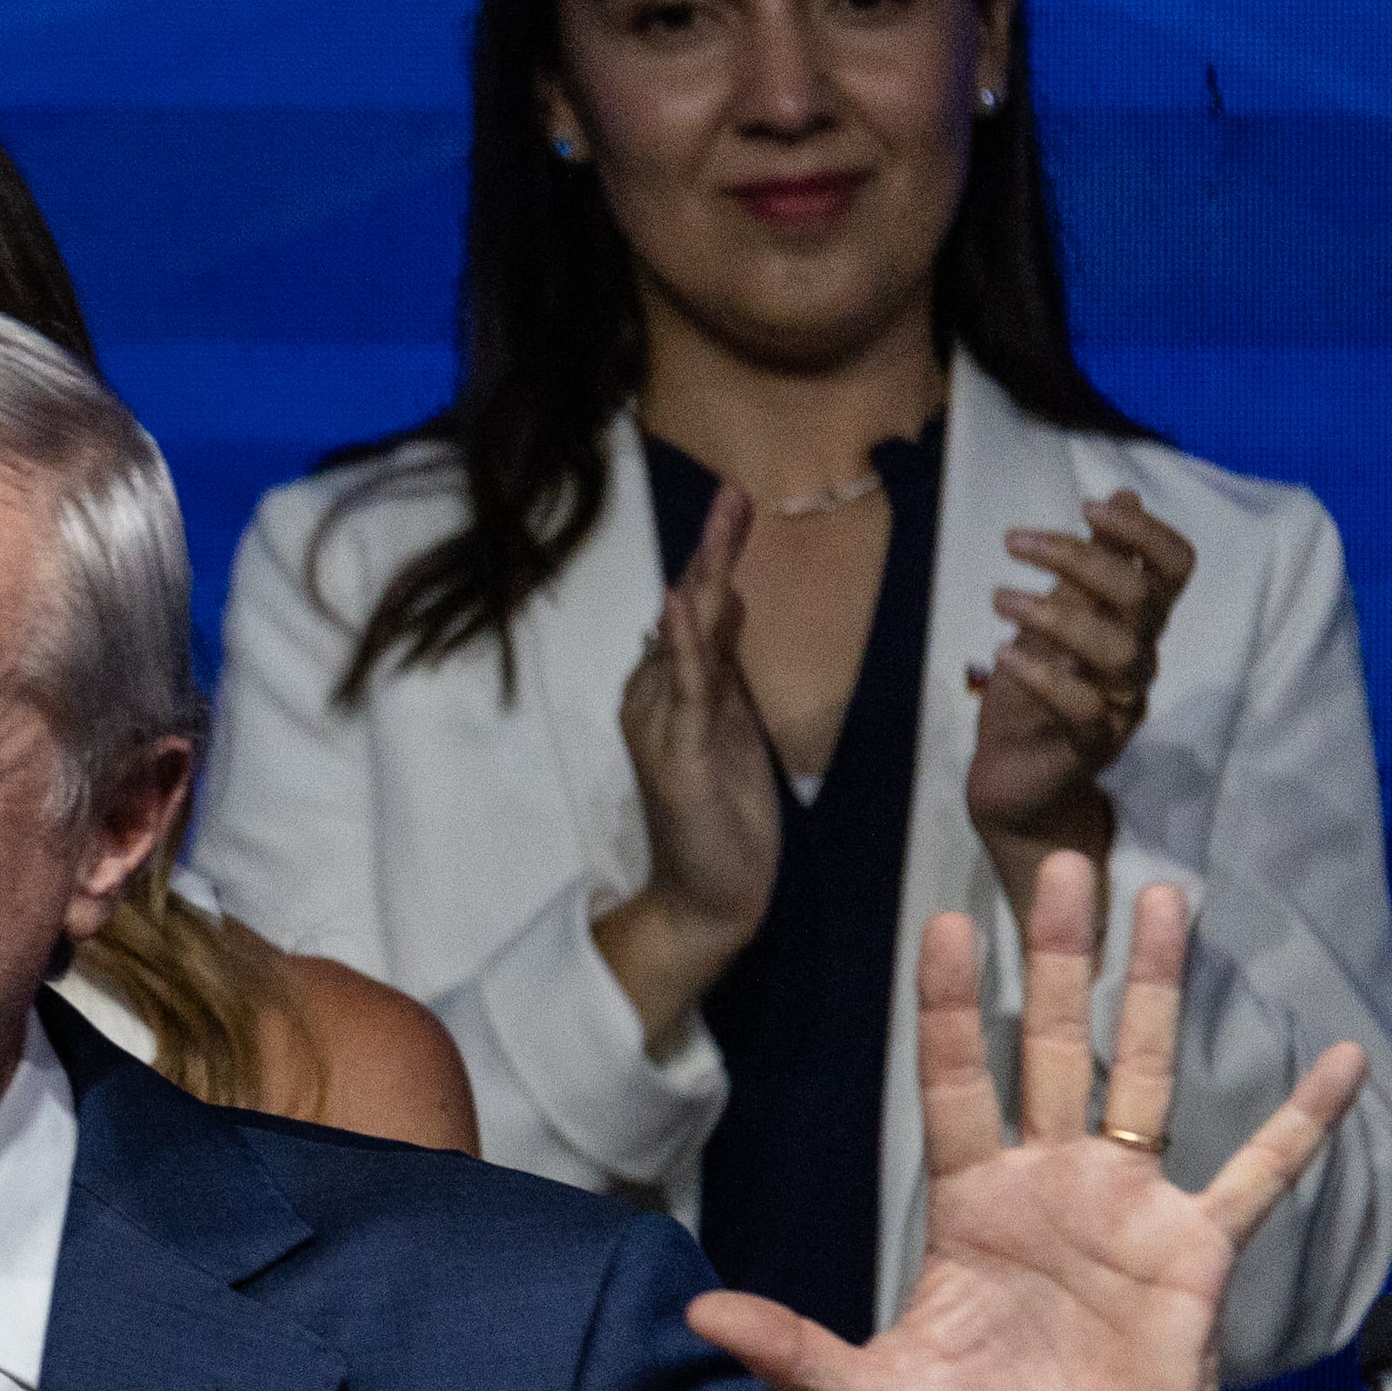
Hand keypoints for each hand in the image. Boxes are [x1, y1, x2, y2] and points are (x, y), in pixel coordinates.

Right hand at [590, 487, 780, 1047]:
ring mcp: (661, 726)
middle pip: (686, 613)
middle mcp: (654, 700)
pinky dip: (684, 645)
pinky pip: (684, 690)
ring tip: (722, 524)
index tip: (737, 506)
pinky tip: (687, 604)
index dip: (715, 559)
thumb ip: (721, 671)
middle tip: (733, 493)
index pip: (694, 615)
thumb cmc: (725, 820)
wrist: (710, 897)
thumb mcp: (733, 729)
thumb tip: (723, 604)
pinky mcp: (677, 756)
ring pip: (686, 640)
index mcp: (669, 693)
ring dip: (704, 579)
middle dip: (711, 552)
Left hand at [684, 853, 1367, 1390]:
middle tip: (1062, 861)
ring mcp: (1127, 1210)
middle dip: (1054, 959)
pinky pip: (1258, 1174)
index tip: (945, 923)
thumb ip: (795, 1353)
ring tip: (1165, 899)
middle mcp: (1048, 1187)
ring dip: (1153, 991)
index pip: (954, 1081)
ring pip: (1143, 1075)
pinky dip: (1302, 1121)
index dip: (950, 1007)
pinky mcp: (1197, 1253)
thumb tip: (696, 1316)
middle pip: (1049, 1047)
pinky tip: (1343, 1059)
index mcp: (971, 1207)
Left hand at [967, 489, 1192, 913]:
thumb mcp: (1052, 619)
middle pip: (1142, 599)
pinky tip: (1003, 655)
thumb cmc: (1035, 695)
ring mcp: (1122, 705)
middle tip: (1015, 541)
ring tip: (999, 598)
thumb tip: (1121, 496)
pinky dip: (1043, 676)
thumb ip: (1088, 568)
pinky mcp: (1092, 747)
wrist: (1012, 780)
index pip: (1175, 567)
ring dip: (1056, 614)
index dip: (1145, 531)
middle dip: (1081, 559)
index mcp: (1136, 624)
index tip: (1089, 506)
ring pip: (1119, 651)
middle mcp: (1140, 660)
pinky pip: (1083, 708)